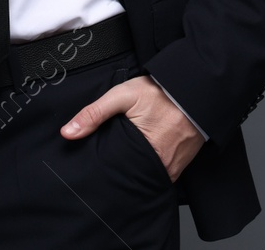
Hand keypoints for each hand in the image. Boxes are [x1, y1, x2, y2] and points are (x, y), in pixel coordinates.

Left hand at [60, 75, 203, 181]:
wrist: (197, 87)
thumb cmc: (162, 91)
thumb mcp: (123, 96)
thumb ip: (95, 113)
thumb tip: (68, 133)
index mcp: (143, 151)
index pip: (116, 172)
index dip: (105, 170)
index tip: (96, 166)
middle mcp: (160, 164)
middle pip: (132, 177)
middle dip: (120, 172)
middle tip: (111, 162)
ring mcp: (173, 166)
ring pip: (147, 177)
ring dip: (137, 172)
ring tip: (125, 161)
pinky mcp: (182, 164)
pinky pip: (162, 173)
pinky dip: (152, 169)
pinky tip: (144, 159)